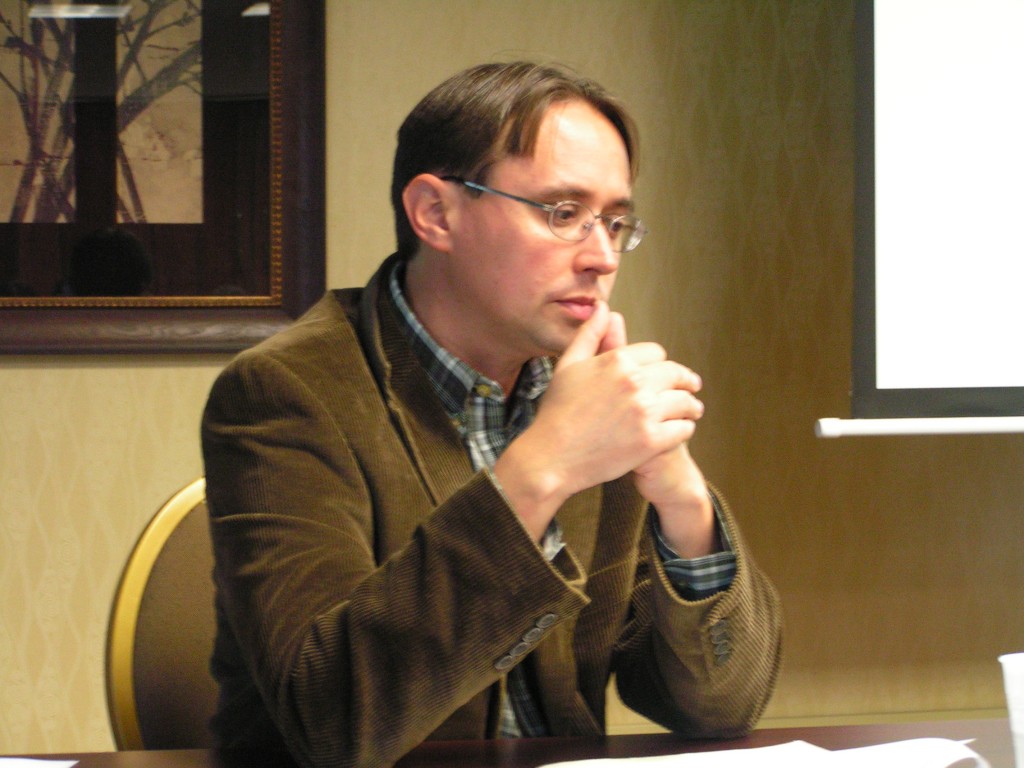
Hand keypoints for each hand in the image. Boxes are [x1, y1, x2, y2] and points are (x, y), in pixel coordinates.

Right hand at [494, 302, 707, 540]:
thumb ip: (590, 333)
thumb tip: (604, 308)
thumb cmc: (556, 411)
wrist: (551, 457)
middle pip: (677, 375)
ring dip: (691, 406)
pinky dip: (684, 429)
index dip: (659, 362)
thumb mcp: (568, 365)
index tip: (663, 372)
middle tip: (692, 387)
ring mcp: (645, 413)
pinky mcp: (651, 441)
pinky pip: (683, 429)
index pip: (657, 353)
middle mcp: (635, 383)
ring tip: (692, 410)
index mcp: (617, 360)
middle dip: (686, 381)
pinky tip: (680, 430)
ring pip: (685, 403)